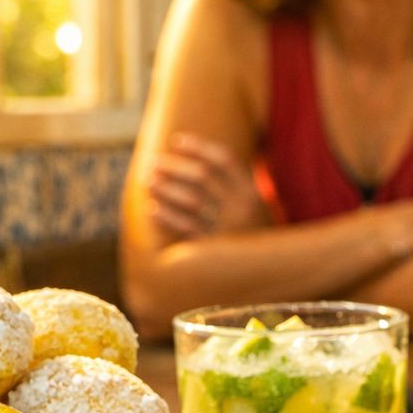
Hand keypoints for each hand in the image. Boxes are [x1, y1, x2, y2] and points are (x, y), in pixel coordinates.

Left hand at [146, 132, 269, 239]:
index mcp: (251, 193)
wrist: (263, 271)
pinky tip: (152, 209)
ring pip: (190, 200)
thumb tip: (201, 154)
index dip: (199, 147)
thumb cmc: (251, 232)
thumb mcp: (254, 206)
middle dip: (174, 165)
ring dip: (166, 188)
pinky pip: (185, 227)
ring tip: (149, 181)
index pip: (224, 160)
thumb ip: (234, 182)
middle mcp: (240, 208)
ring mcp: (227, 228)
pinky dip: (166, 217)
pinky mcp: (213, 248)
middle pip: (201, 176)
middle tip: (152, 161)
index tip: (177, 140)